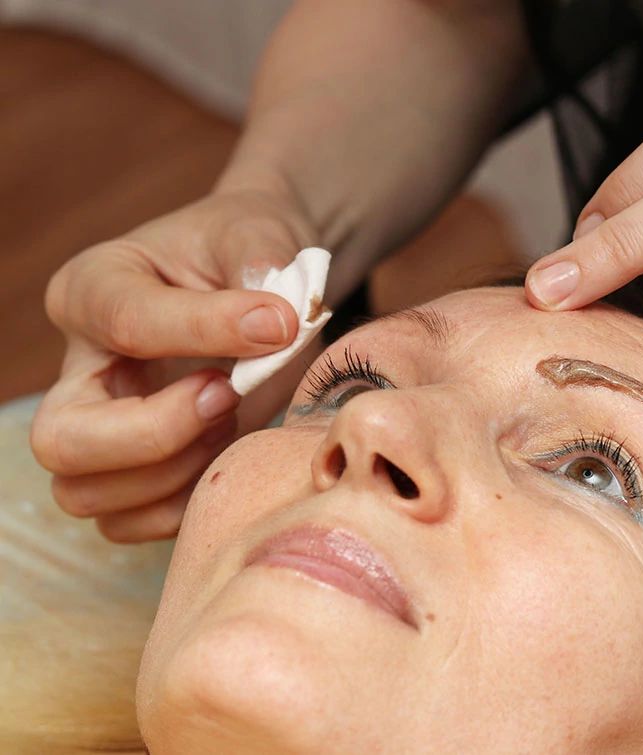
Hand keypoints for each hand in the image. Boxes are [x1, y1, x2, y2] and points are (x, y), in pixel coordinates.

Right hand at [31, 188, 316, 541]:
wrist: (266, 283)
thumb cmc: (249, 249)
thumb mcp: (256, 234)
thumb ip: (260, 266)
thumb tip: (275, 324)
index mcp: (91, 291)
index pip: (124, 325)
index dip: (207, 330)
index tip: (281, 324)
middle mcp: (79, 367)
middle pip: (62, 440)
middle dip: (156, 435)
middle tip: (228, 395)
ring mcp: (99, 426)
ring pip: (87, 494)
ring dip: (175, 473)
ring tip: (232, 418)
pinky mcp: (135, 471)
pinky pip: (134, 522)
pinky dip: (188, 503)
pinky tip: (231, 450)